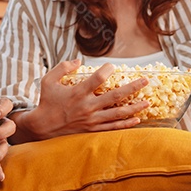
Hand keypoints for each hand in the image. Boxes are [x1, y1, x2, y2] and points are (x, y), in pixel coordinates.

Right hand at [32, 59, 148, 138]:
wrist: (42, 127)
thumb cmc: (46, 101)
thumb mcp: (48, 80)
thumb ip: (63, 67)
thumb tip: (79, 60)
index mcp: (78, 93)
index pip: (97, 79)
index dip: (107, 70)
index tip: (112, 66)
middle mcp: (87, 106)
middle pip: (114, 96)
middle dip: (132, 88)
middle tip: (146, 81)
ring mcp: (92, 120)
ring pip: (117, 113)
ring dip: (134, 107)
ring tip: (147, 102)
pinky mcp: (92, 130)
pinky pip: (113, 127)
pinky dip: (126, 124)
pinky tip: (137, 119)